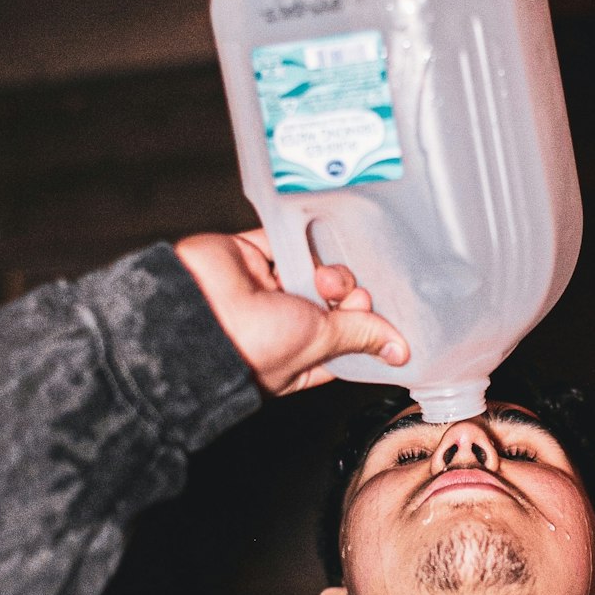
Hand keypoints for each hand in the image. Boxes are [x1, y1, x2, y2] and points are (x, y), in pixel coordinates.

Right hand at [174, 229, 408, 395]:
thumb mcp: (318, 343)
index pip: (344, 340)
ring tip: (324, 278)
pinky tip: (317, 238)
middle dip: (349, 296)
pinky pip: (285, 238)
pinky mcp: (250, 255)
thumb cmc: (251, 345)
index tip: (381, 319)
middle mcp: (281, 323)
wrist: (197, 312)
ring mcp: (265, 289)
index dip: (366, 328)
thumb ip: (359, 336)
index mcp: (295, 357)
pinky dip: (301, 237)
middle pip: (333, 302)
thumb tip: (397, 351)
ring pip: (314, 270)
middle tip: (351, 296)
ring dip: (329, 271)